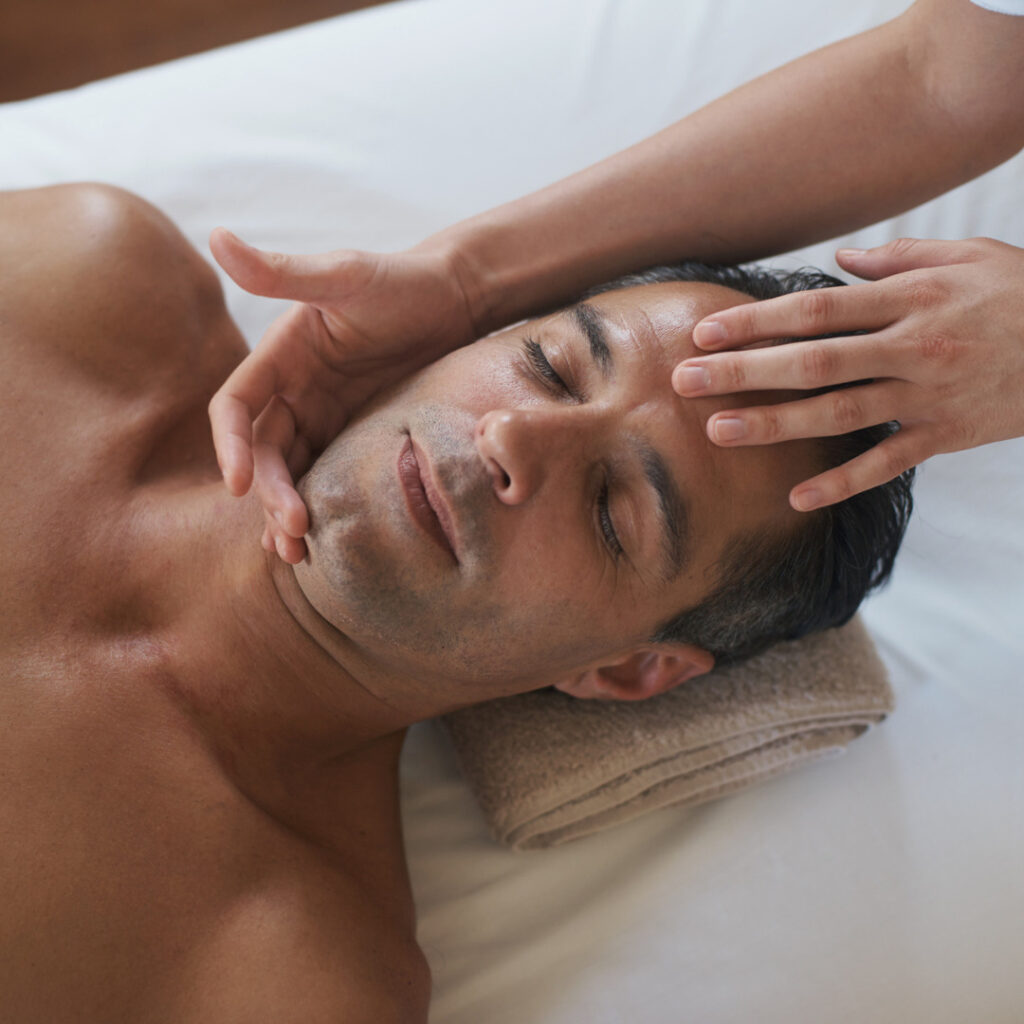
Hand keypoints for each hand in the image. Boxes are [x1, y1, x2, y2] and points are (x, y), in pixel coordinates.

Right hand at [208, 230, 480, 561]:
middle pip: (264, 451)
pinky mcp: (358, 436)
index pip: (236, 406)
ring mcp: (326, 416)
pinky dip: (322, 506)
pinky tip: (323, 543)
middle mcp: (295, 390)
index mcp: (280, 356)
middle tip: (293, 531)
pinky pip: (331, 476)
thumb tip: (214, 236)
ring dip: (287, 511)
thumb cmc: (403, 281)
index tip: (238, 485)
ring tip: (298, 554)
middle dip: (269, 493)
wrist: (460, 301)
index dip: (230, 445)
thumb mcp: (346, 276)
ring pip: (293, 472)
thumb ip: (284, 273)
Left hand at [672, 237, 1023, 509]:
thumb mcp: (965, 257)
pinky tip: (796, 498)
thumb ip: (895, 259)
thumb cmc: (1022, 293)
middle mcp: (910, 348)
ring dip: (774, 425)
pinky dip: (842, 483)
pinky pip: (885, 464)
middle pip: (811, 363)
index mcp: (908, 299)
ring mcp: (927, 396)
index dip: (756, 323)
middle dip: (743, 372)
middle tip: (686, 381)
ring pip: (837, 414)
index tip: (706, 332)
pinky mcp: (946, 436)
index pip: (814, 312)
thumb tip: (837, 263)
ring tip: (718, 432)